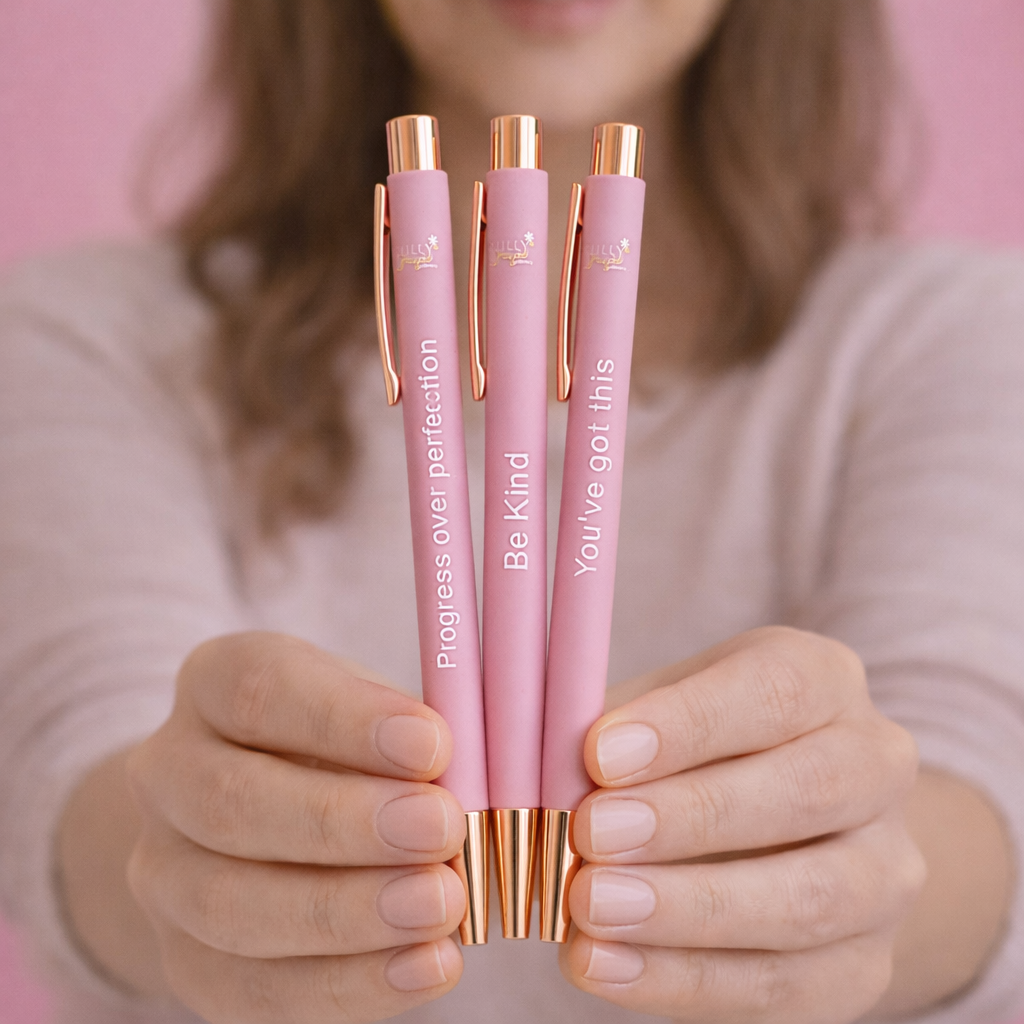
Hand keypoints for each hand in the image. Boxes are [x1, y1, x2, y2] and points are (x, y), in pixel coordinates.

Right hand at [125, 632, 466, 1022]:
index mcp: (213, 682)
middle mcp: (168, 773)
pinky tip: (426, 965)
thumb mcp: (372, 707)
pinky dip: (350, 984)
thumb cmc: (342, 743)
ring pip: (229, 905)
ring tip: (442, 905)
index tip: (433, 745)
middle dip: (344, 822)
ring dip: (346, 912)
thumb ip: (411, 735)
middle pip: (230, 801)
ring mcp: (161, 874)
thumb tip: (466, 784)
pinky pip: (253, 989)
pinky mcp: (185, 961)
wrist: (260, 816)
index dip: (344, 719)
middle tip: (441, 828)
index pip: (257, 689)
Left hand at [562, 626, 925, 1023]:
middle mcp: (876, 767)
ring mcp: (886, 872)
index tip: (599, 754)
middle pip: (808, 790)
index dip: (689, 724)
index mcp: (824, 679)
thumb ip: (609, 734)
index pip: (777, 689)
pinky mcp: (864, 964)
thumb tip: (545, 777)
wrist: (789, 827)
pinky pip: (785, 986)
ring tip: (590, 908)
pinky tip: (605, 964)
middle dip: (690, 817)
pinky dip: (684, 981)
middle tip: (591, 835)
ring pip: (809, 899)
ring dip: (689, 909)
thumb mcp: (658, 711)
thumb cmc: (698, 747)